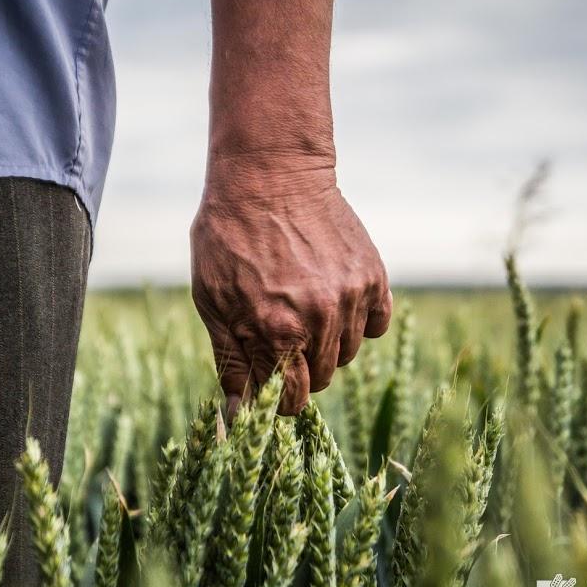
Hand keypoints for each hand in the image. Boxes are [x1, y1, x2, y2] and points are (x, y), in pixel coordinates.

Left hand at [191, 157, 391, 415]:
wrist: (270, 174)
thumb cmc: (228, 236)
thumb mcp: (211, 300)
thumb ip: (230, 360)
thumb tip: (239, 412)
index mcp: (275, 332)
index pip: (291, 400)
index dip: (279, 400)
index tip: (273, 388)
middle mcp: (318, 320)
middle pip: (322, 381)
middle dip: (300, 371)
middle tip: (282, 338)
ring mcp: (349, 298)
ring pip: (348, 355)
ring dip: (327, 346)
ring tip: (303, 309)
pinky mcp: (373, 277)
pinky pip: (375, 326)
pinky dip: (357, 323)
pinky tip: (333, 300)